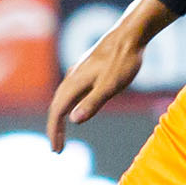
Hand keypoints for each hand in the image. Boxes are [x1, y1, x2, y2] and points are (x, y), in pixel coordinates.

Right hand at [46, 10, 147, 149]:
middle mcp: (72, 77)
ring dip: (60, 116)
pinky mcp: (87, 68)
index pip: (57, 112)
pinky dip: (68, 104)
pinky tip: (75, 107)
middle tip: (57, 148)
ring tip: (62, 132)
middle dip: (55, 128)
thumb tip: (73, 120)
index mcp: (75, 83)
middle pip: (57, 106)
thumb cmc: (122, 61)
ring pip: (62, 97)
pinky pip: (70, 90)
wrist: (130, 34)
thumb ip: (92, 103)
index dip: (54, 132)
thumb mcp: (110, 86)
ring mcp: (78, 71)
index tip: (56, 150)